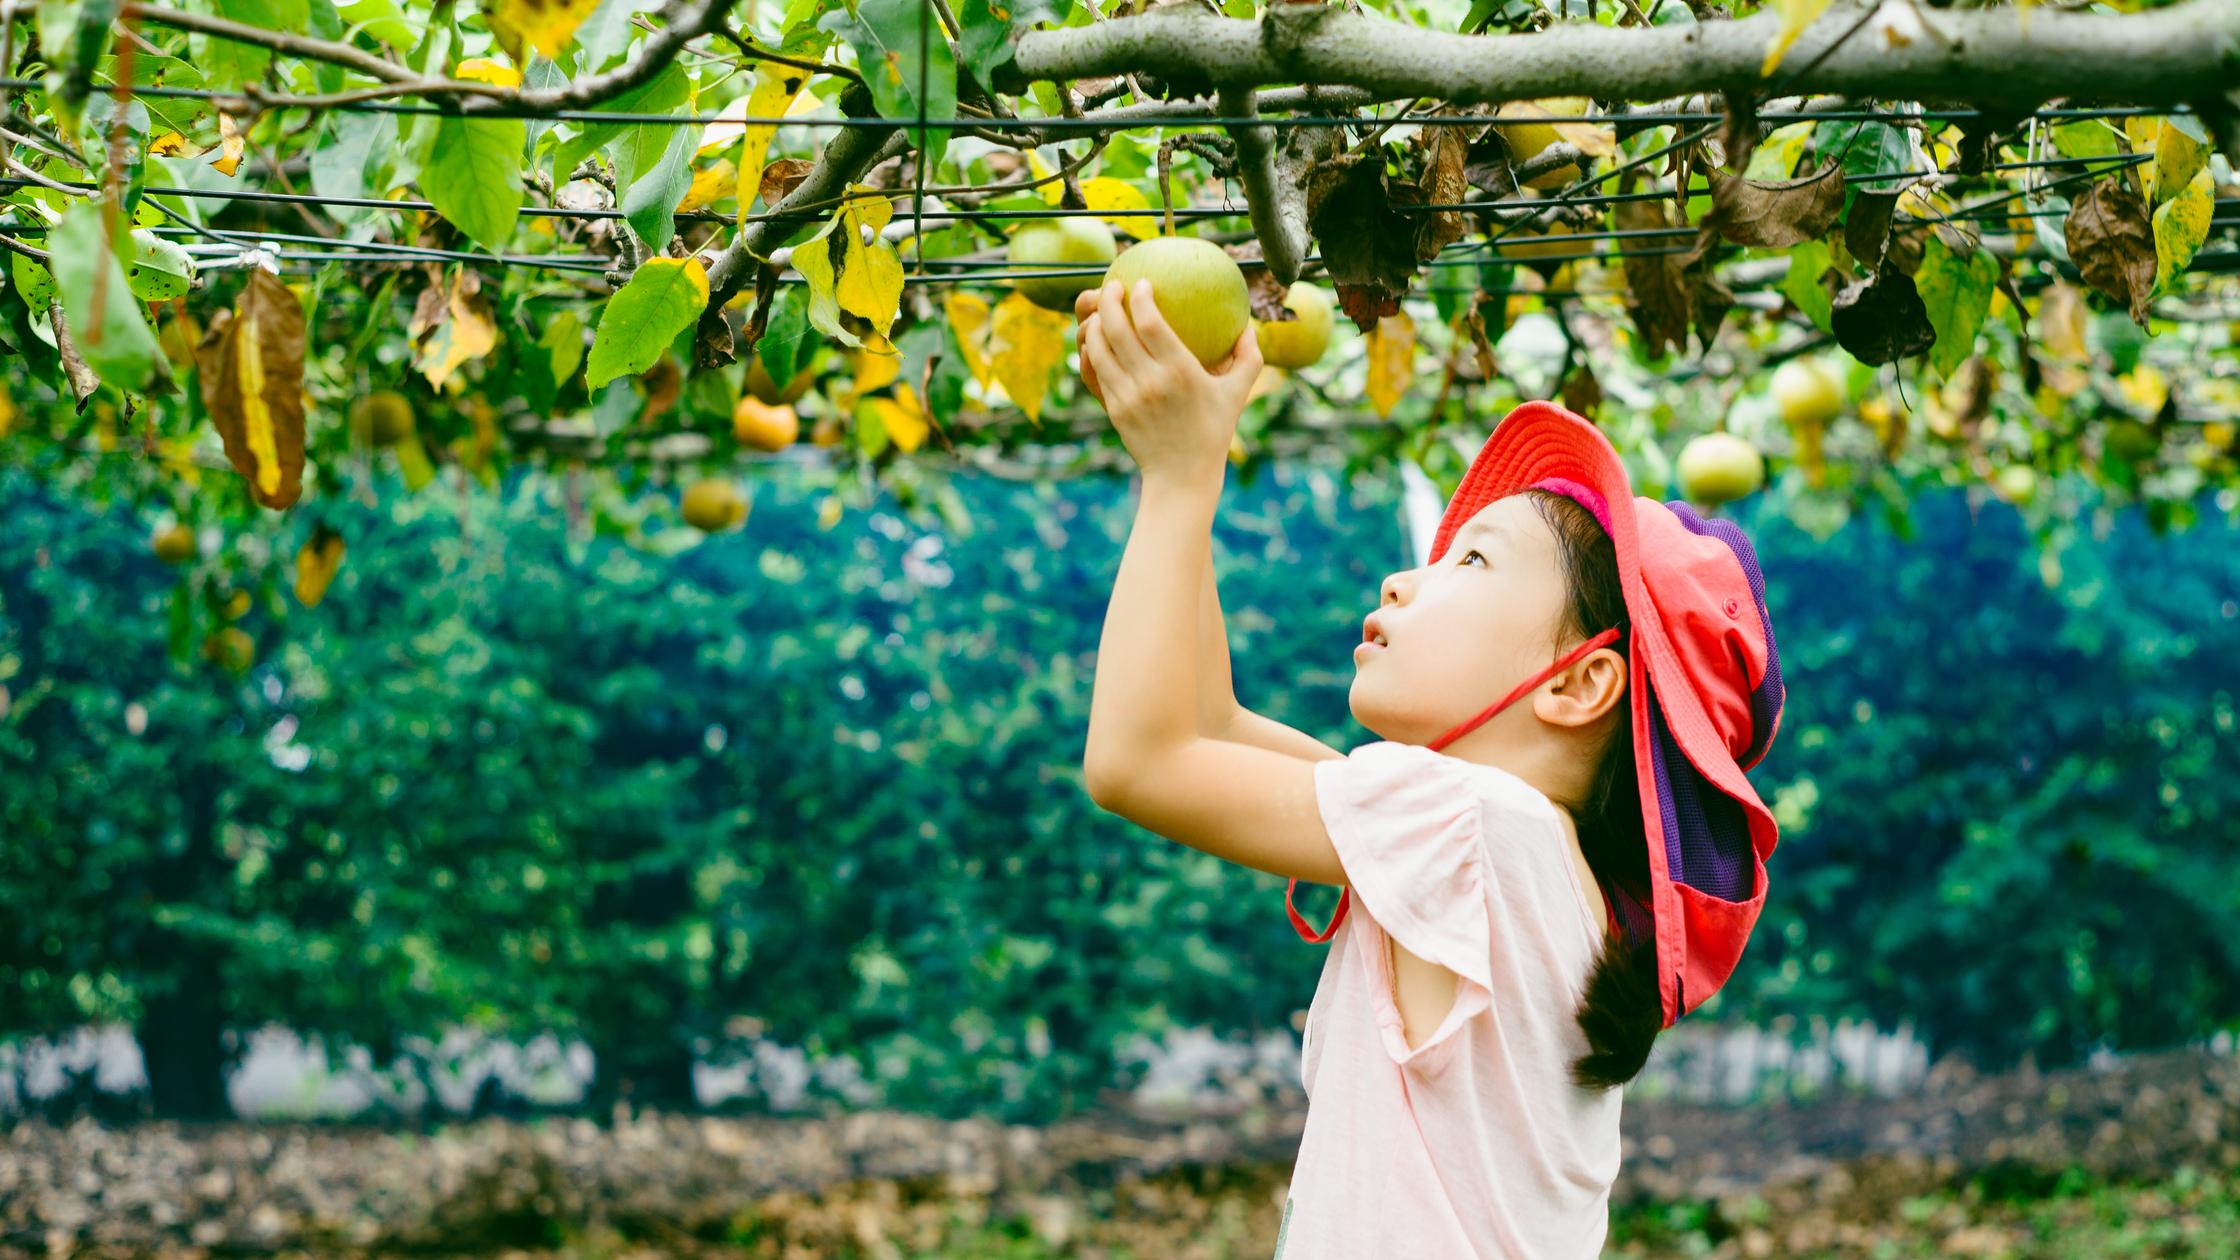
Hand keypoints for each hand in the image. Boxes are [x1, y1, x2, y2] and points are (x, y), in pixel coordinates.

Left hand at [1077, 278, 1261, 482]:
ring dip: (1094, 323)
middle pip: (1116, 329)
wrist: (1181, 476)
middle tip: (1112, 286)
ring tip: (1100, 311)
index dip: (1140, 297)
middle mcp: (1150, 382)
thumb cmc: (1212, 432)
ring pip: (1098, 348)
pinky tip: (1096, 340)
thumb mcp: (1237, 395)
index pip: (1149, 323)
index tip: (1141, 282)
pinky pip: (1095, 371)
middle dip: (1108, 299)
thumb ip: (1248, 358)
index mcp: (1180, 372)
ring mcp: (1127, 397)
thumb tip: (1248, 326)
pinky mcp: (1113, 409)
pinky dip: (1091, 351)